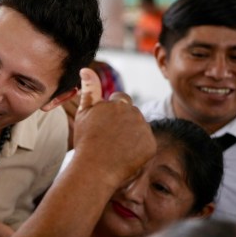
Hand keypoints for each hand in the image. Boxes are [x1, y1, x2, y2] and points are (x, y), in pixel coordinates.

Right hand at [73, 68, 155, 187]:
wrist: (94, 168)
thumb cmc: (86, 141)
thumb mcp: (84, 113)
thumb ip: (89, 89)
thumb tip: (86, 68)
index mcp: (118, 103)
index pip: (120, 100)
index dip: (112, 112)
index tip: (103, 126)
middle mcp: (133, 112)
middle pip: (132, 114)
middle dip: (123, 123)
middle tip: (109, 139)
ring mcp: (143, 129)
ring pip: (139, 128)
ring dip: (131, 135)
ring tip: (116, 149)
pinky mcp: (150, 145)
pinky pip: (146, 143)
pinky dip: (138, 149)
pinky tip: (125, 156)